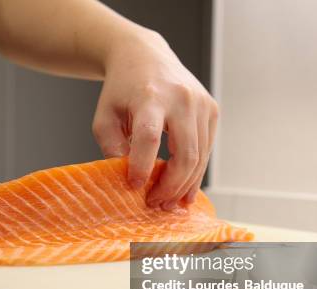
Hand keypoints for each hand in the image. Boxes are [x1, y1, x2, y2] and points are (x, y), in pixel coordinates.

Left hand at [92, 30, 218, 209]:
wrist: (144, 56)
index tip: (134, 187)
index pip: (149, 137)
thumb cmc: (120, 90)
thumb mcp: (104, 117)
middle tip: (154, 204)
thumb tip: (127, 181)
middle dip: (170, 186)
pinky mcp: (212, 110)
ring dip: (185, 186)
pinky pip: (206, 150)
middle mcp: (182, 98)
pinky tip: (183, 190)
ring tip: (168, 204)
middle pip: (185, 153)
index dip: (143, 166)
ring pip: (200, 157)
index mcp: (150, 96)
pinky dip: (195, 174)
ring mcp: (202, 103)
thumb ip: (112, 147)